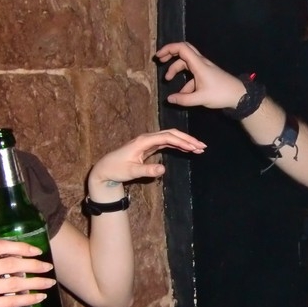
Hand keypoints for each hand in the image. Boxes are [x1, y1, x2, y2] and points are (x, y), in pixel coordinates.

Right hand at [0, 241, 56, 306]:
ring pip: (14, 284)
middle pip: (10, 264)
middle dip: (34, 265)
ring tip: (49, 282)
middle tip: (49, 267)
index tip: (37, 251)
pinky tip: (39, 297)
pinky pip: (11, 302)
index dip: (20, 247)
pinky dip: (28, 299)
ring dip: (35, 283)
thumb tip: (25, 258)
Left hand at [88, 128, 205, 189]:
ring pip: (170, 137)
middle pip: (171, 134)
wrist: (105, 169)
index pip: (167, 137)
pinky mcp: (149, 147)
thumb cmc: (116, 170)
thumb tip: (164, 169)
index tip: (194, 148)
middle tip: (202, 146)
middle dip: (187, 139)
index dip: (182, 141)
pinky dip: (178, 145)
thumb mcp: (131, 172)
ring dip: (184, 141)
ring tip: (198, 148)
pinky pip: (166, 142)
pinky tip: (186, 149)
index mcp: (143, 141)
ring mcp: (148, 142)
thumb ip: (147, 171)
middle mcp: (147, 138)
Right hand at [155, 42, 245, 109]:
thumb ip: (183, 99)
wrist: (239, 95)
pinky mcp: (206, 74)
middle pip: (184, 50)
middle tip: (160, 60)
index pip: (182, 48)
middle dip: (170, 53)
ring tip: (167, 80)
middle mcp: (201, 63)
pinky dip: (185, 80)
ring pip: (186, 63)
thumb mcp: (200, 98)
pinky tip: (181, 93)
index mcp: (199, 64)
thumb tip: (169, 99)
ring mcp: (204, 68)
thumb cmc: (221, 94)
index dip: (168, 49)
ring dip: (176, 69)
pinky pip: (192, 73)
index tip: (159, 56)